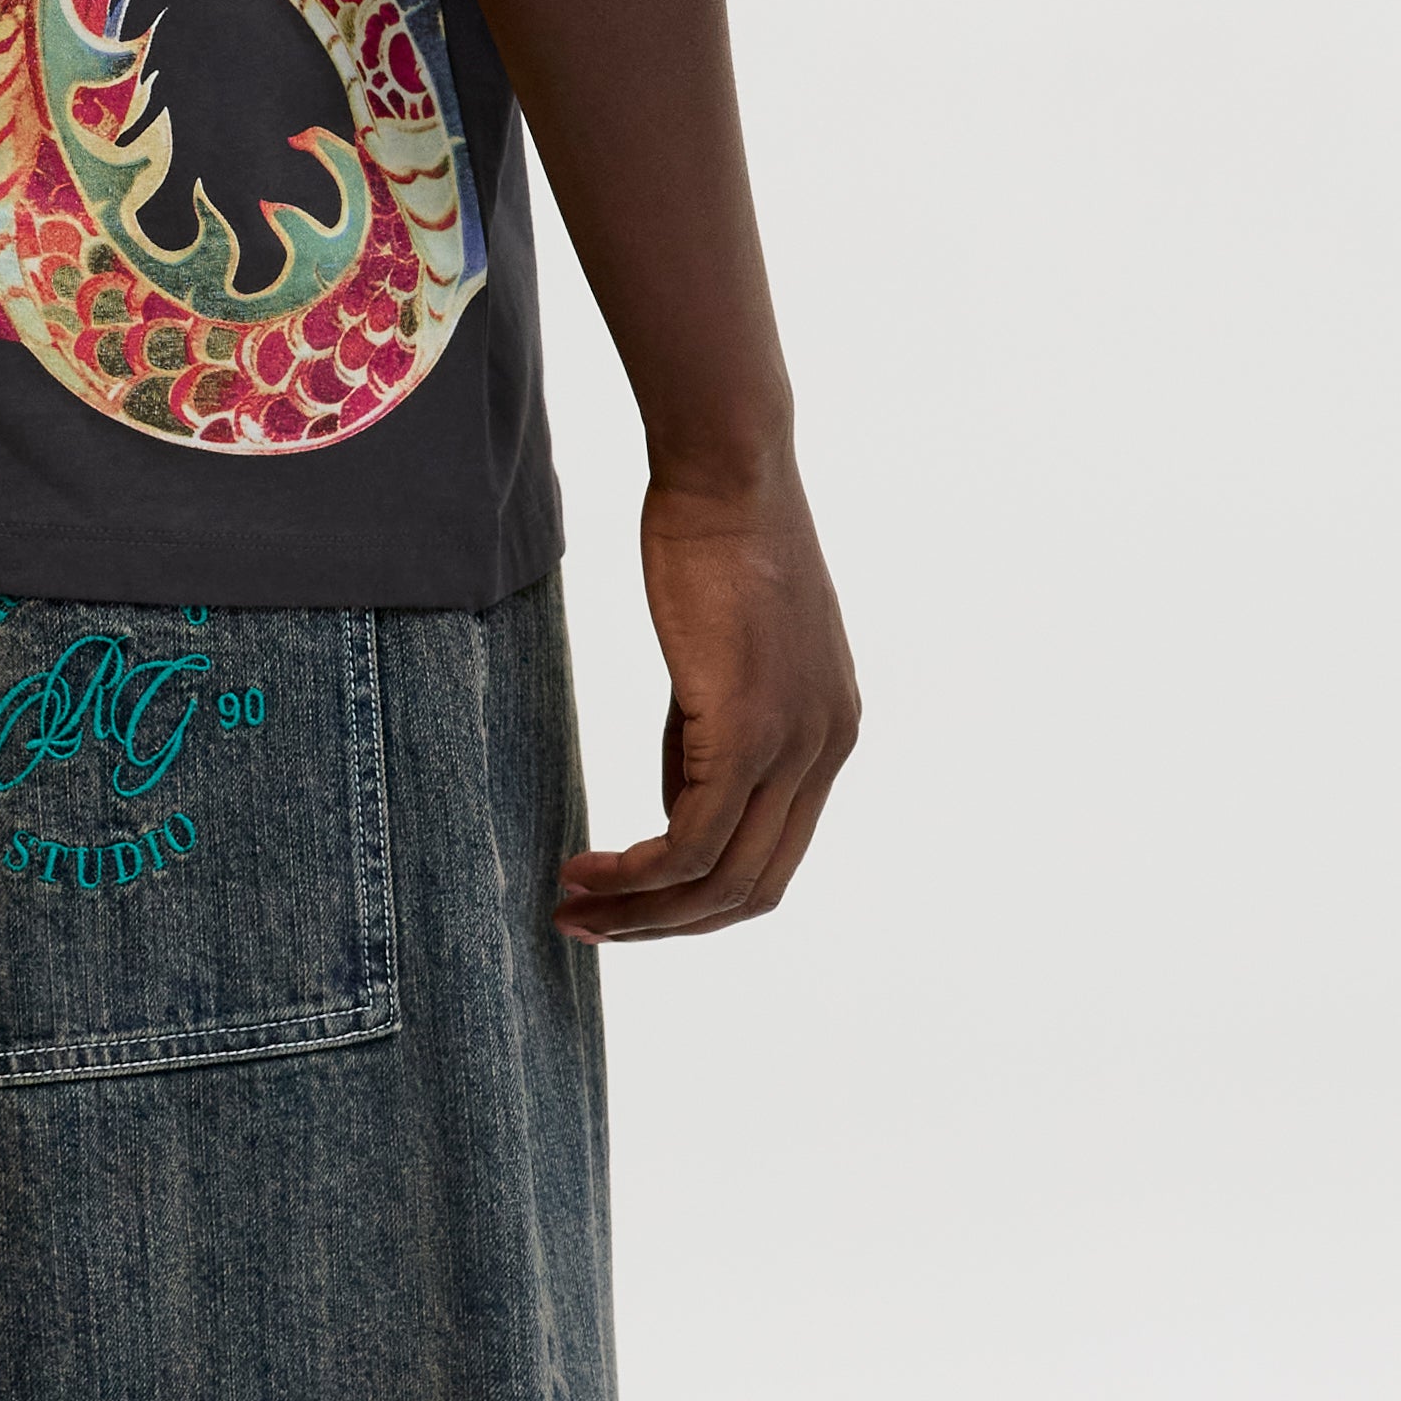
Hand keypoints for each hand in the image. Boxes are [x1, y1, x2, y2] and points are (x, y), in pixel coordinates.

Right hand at [561, 461, 860, 940]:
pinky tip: (585, 869)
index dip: (698, 899)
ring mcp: (797, 743)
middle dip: (667, 925)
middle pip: (754, 889)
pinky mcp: (751, 728)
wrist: (728, 473)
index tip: (627, 904)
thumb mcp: (719, 659)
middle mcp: (828, 749)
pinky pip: (691, 839)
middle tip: (588, 927)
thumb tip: (674, 808)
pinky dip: (635, 872)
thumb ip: (706, 738)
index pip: (774, 859)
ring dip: (640, 910)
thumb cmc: (713, 542)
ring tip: (570, 908)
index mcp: (830, 735)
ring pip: (722, 877)